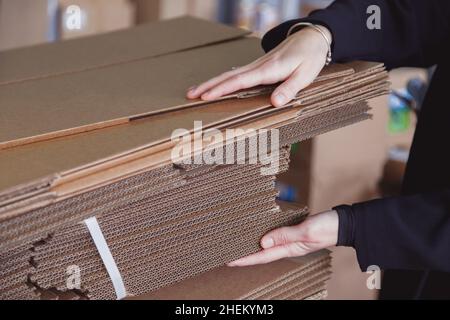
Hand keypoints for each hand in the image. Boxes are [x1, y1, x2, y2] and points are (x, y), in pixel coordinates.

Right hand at [187, 26, 331, 106]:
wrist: (311, 38)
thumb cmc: (309, 57)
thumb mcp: (305, 75)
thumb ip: (289, 89)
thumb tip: (274, 102)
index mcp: (269, 69)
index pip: (240, 81)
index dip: (222, 89)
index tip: (205, 96)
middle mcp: (258, 66)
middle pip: (228, 76)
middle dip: (208, 86)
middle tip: (190, 95)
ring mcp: (256, 66)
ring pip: (229, 75)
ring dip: (211, 83)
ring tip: (194, 92)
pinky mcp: (257, 67)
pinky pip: (236, 75)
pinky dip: (222, 81)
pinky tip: (214, 86)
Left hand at [228, 210, 338, 266]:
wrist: (344, 223)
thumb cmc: (328, 227)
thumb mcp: (305, 231)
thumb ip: (284, 235)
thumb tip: (263, 242)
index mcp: (290, 249)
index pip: (263, 256)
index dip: (245, 259)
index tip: (230, 261)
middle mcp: (288, 246)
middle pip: (262, 253)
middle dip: (245, 255)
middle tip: (228, 254)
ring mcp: (292, 240)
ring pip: (268, 244)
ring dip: (253, 245)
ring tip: (238, 244)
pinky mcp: (295, 232)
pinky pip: (276, 235)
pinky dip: (265, 235)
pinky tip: (258, 233)